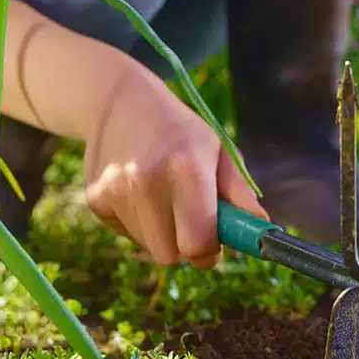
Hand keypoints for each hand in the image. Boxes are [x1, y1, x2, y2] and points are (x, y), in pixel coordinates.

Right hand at [83, 69, 266, 268]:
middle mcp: (146, 183)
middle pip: (171, 257)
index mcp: (187, 170)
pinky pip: (127, 234)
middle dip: (186, 248)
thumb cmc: (181, 132)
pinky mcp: (95, 200)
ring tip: (164, 198)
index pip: (198, 244)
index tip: (214, 245)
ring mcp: (115, 192)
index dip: (210, 253)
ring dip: (163, 235)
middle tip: (192, 224)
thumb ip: (240, 194)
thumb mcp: (218, 151)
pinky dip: (139, 223)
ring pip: (149, 248)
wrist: (119, 102)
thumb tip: (263, 230)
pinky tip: (140, 193)